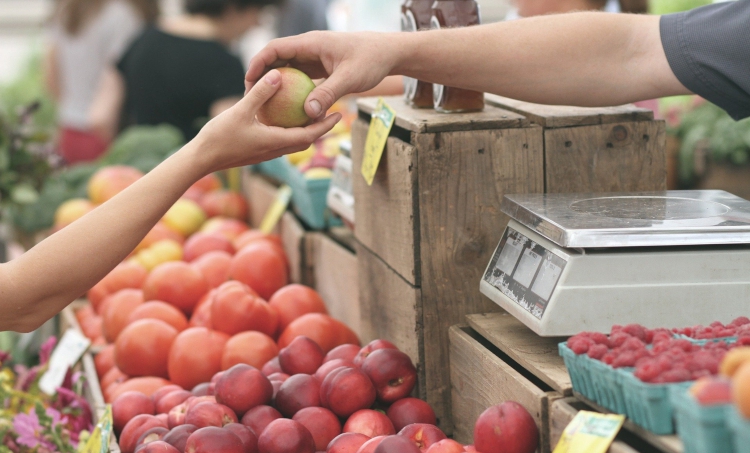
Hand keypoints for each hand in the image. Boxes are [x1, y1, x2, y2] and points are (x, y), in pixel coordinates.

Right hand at [195, 69, 341, 173]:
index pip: (309, 135)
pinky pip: (280, 140)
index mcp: (276, 142)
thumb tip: (278, 74)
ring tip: (313, 114)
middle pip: (305, 140)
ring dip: (306, 130)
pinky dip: (289, 130)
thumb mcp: (240, 111)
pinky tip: (284, 117)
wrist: (201, 159)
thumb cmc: (219, 137)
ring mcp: (266, 152)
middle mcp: (275, 150)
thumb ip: (260, 93)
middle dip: (321, 128)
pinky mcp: (258, 151)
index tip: (339, 115)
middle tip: (333, 113)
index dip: (326, 126)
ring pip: (293, 142)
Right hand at [245, 31, 399, 118]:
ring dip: (276, 84)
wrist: (388, 53)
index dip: (258, 63)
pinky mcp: (320, 68)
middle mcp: (309, 48)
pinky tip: (287, 109)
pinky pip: (300, 78)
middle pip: (277, 59)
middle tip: (251, 97)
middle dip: (262, 76)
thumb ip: (328, 94)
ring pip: (287, 69)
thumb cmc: (371, 60)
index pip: (275, 48)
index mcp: (311, 43)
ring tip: (264, 104)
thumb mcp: (350, 78)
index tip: (248, 81)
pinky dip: (291, 91)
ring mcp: (314, 58)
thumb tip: (308, 113)